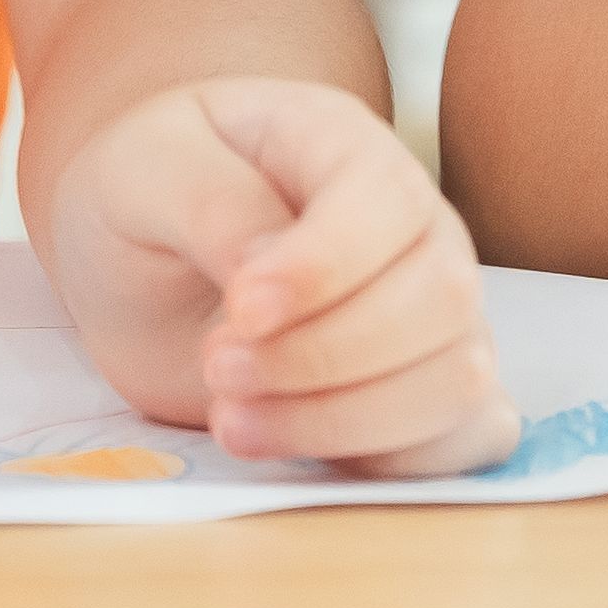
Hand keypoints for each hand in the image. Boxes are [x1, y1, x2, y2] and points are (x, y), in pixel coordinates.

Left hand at [44, 79, 517, 476]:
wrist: (140, 268)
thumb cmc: (149, 198)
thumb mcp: (145, 168)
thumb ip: (208, 203)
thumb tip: (266, 282)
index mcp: (344, 143)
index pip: (387, 198)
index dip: (326, 265)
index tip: (240, 310)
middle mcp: (415, 225)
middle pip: (441, 295)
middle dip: (322, 354)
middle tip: (215, 367)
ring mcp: (436, 314)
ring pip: (457, 378)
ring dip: (343, 419)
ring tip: (232, 418)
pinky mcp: (431, 395)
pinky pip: (467, 441)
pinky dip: (393, 465)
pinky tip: (299, 451)